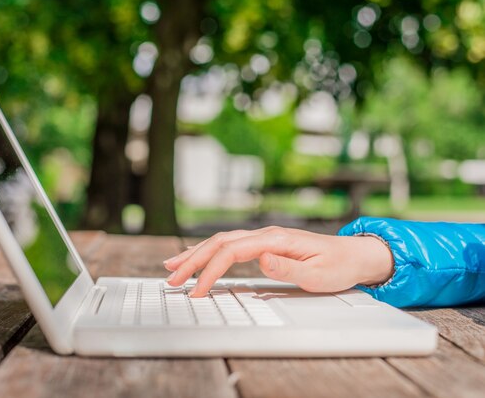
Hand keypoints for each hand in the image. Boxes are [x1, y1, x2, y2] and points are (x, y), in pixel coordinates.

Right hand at [163, 226, 393, 296]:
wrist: (354, 255)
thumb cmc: (338, 266)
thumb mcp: (318, 274)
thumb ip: (288, 268)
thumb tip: (260, 260)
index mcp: (276, 240)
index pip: (232, 251)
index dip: (210, 270)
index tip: (197, 289)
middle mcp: (266, 235)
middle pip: (219, 242)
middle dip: (192, 259)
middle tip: (170, 276)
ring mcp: (264, 238)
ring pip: (221, 241)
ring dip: (196, 253)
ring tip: (172, 265)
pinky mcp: (264, 244)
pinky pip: (230, 245)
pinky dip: (209, 251)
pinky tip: (199, 258)